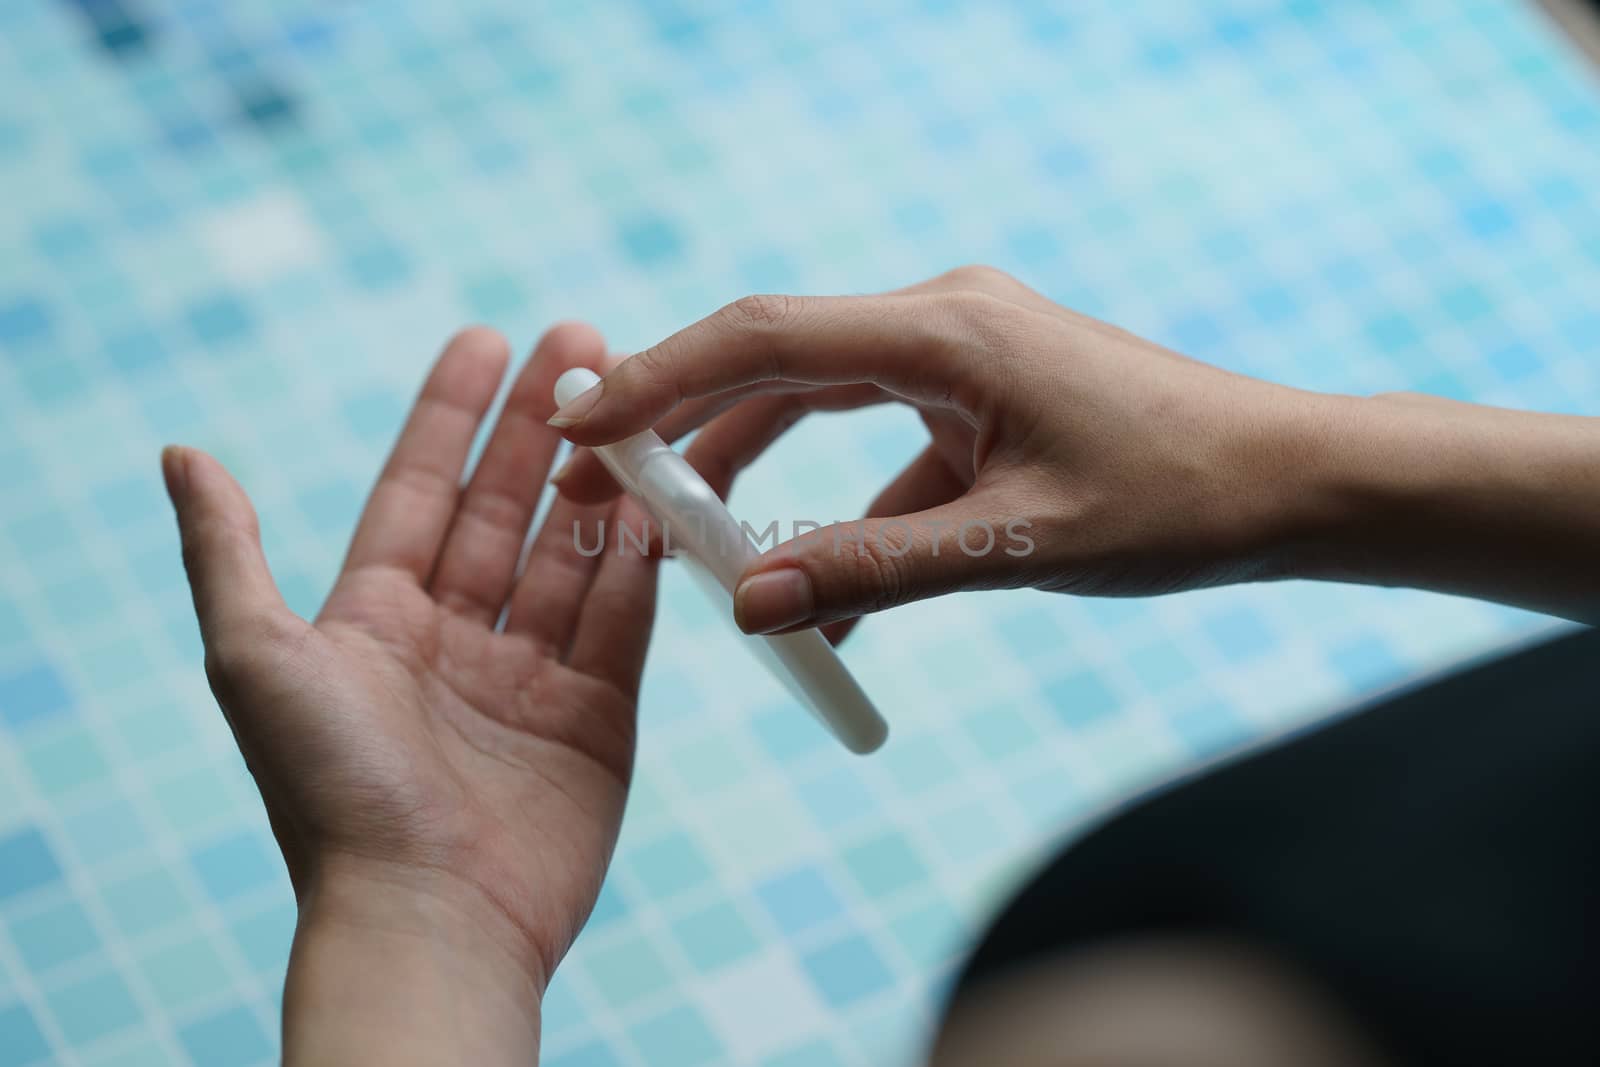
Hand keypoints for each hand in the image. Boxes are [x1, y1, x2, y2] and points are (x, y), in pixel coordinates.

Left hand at [165, 324, 659, 1063]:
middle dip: (542, 430)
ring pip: (572, 558)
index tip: (489, 338)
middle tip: (585, 343)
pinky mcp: (595, 719)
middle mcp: (454, 640)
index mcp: (375, 620)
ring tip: (635, 409)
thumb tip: (180, 451)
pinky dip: (640, 564)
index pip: (418, 491)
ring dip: (600, 484)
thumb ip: (227, 552)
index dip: (450, 414)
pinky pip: (622, 623)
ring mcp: (530, 679)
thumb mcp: (256, 657)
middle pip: (504, 511)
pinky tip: (658, 502)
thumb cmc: (331, 789)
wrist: (427, 915)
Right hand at [550, 267, 1319, 638]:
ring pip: (820, 399)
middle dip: (680, 425)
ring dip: (752, 466)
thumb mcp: (1016, 546)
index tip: (573, 424)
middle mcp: (944, 321)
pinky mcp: (985, 395)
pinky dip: (842, 506)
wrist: (1293, 484)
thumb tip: (744, 606)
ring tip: (680, 540)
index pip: (763, 338)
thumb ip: (872, 571)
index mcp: (947, 332)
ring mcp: (965, 354)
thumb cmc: (1178, 501)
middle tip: (596, 488)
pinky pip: (885, 445)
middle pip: (774, 359)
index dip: (656, 379)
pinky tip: (816, 591)